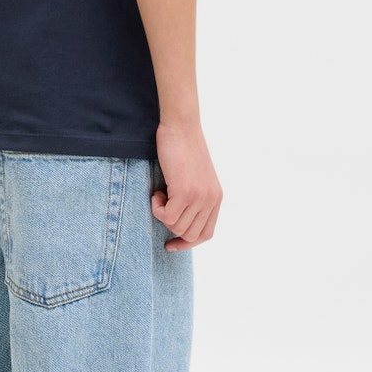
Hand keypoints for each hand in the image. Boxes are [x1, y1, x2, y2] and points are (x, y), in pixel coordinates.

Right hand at [151, 122, 221, 248]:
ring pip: (176, 226)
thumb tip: (178, 223)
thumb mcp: (194, 178)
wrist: (181, 127)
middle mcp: (211, 200)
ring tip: (160, 192)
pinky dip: (156, 207)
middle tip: (161, 204)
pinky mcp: (185, 192)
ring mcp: (200, 197)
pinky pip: (166, 216)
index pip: (205, 234)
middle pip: (189, 234)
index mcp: (215, 198)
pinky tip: (157, 191)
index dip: (187, 243)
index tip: (171, 244)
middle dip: (170, 225)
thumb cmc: (182, 148)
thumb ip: (193, 199)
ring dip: (162, 213)